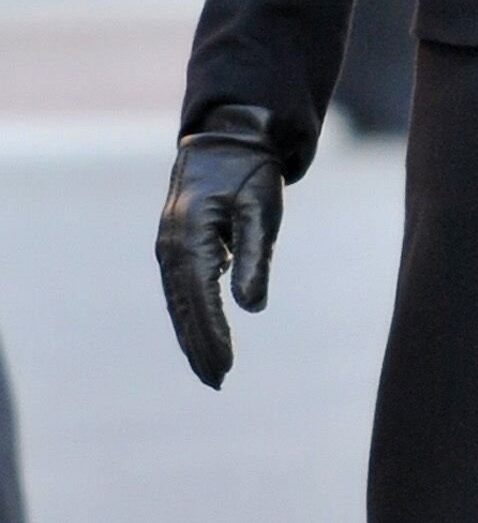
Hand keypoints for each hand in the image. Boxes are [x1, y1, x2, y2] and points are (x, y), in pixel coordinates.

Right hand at [156, 105, 283, 389]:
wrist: (229, 140)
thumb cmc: (251, 175)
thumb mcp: (261, 212)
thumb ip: (256, 257)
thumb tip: (252, 307)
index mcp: (190, 239)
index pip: (200, 300)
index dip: (212, 336)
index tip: (226, 367)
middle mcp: (172, 247)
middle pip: (183, 309)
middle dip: (199, 347)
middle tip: (216, 383)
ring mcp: (170, 247)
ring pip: (179, 303)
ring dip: (192, 337)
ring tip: (210, 371)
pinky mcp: (177, 246)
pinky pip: (181, 291)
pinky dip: (191, 317)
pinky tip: (204, 337)